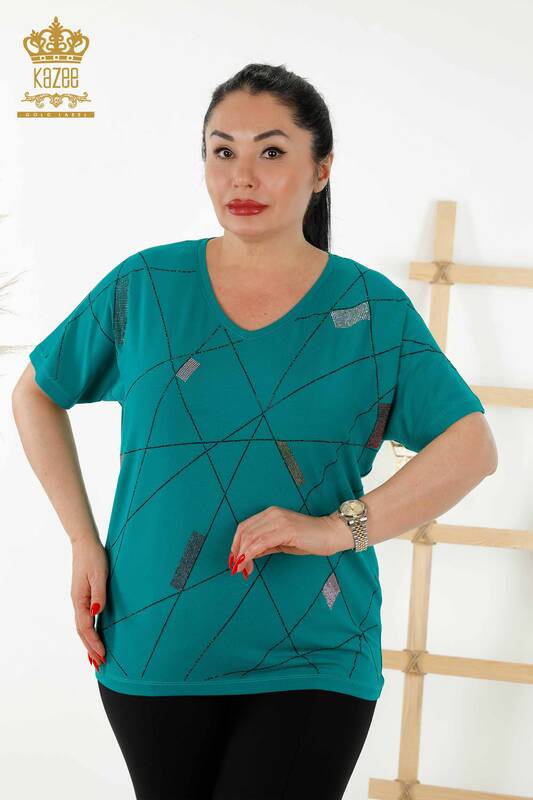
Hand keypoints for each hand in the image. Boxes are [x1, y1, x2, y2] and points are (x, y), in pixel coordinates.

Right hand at [71, 537, 107, 668]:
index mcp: (79, 600)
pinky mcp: (84, 597)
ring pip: (82, 627)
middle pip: (82, 632)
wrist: (85, 544)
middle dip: (90, 649)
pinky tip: (94, 637)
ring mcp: (79, 600)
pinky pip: (85, 620)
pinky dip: (89, 632)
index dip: (94, 643)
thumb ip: (98, 594)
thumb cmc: (93, 558)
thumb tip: (96, 613)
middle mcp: (77, 603)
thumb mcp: (99, 574)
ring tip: (96, 659)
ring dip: (89, 644)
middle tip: (100, 665)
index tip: (102, 655)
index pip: (85, 627)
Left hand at [228, 506, 349, 578]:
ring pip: (251, 537)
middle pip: (244, 531)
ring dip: (242, 555)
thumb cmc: (309, 539)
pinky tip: (247, 563)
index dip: (235, 543)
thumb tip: (248, 554)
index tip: (233, 560)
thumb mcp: (282, 542)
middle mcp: (272, 514)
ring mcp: (279, 520)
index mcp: (270, 514)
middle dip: (236, 551)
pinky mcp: (286, 529)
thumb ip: (265, 545)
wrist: (330, 533)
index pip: (245, 526)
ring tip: (241, 569)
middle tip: (236, 568)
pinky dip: (250, 553)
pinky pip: (261, 542)